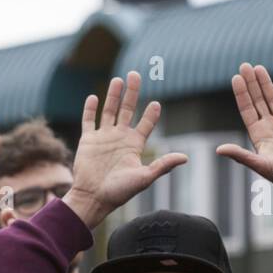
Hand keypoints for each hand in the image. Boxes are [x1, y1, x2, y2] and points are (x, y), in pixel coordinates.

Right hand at [65, 71, 186, 230]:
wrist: (93, 198)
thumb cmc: (119, 192)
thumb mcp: (144, 178)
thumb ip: (162, 166)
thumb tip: (185, 158)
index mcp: (134, 145)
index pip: (145, 124)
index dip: (151, 114)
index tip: (156, 104)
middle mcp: (119, 138)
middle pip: (128, 110)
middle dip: (132, 92)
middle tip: (136, 75)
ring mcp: (103, 138)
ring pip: (109, 110)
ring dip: (113, 95)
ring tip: (118, 79)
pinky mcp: (88, 140)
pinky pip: (89, 121)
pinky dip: (91, 108)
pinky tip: (94, 97)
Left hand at [216, 63, 272, 210]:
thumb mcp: (259, 165)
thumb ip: (240, 155)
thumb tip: (219, 150)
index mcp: (258, 135)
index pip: (247, 110)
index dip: (241, 94)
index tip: (236, 78)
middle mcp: (269, 128)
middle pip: (257, 101)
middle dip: (251, 83)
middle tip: (244, 65)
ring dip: (266, 85)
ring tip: (259, 68)